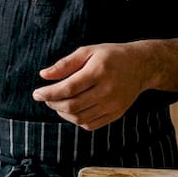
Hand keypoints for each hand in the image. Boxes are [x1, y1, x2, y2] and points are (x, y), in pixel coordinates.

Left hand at [32, 41, 169, 130]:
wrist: (141, 66)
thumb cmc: (111, 56)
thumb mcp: (88, 51)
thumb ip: (65, 64)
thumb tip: (43, 75)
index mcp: (99, 72)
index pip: (69, 88)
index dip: (49, 93)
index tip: (36, 93)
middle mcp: (107, 90)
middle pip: (72, 106)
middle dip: (53, 104)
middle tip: (45, 98)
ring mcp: (113, 105)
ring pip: (80, 118)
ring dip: (62, 113)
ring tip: (57, 103)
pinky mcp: (115, 114)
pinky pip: (90, 124)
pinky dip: (76, 120)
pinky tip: (71, 110)